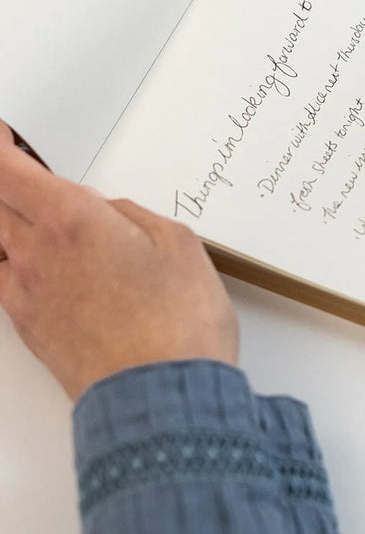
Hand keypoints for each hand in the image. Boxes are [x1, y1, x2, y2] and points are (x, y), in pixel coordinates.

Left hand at [0, 121, 238, 400]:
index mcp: (72, 221)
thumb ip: (133, 216)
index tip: (4, 134)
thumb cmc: (177, 325)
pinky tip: (40, 263)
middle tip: (20, 168)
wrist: (160, 399)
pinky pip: (5, 281)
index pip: (7, 171)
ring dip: (8, 223)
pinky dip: (14, 261)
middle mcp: (37, 255)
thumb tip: (109, 213)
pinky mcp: (30, 330)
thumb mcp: (178, 245)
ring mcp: (26, 296)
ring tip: (36, 218)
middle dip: (4, 180)